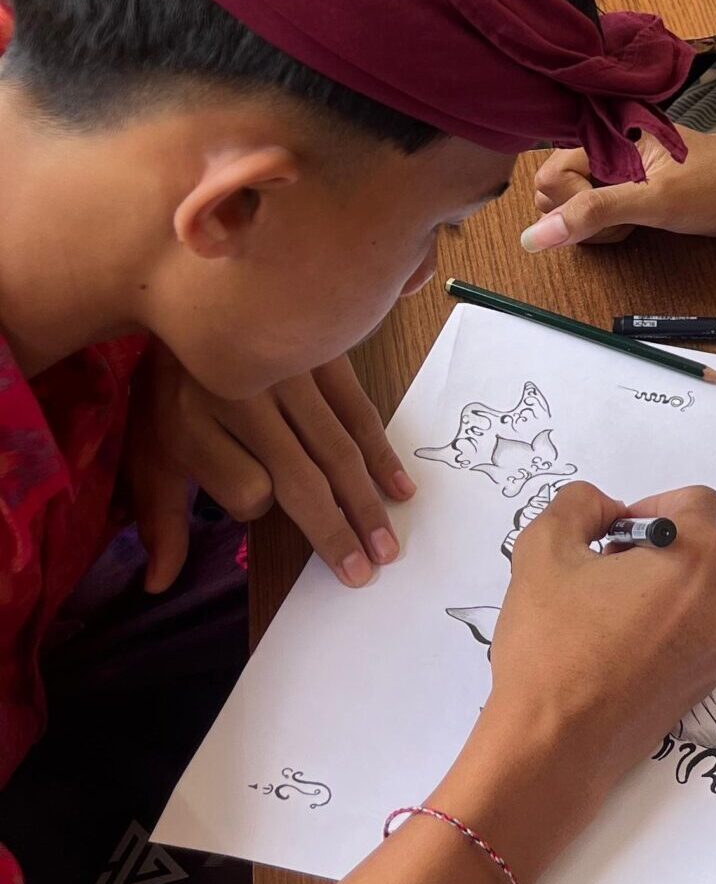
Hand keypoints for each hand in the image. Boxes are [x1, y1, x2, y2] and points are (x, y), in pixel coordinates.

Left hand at [125, 348, 412, 591]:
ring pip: (337, 448)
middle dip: (335, 530)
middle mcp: (244, 399)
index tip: (255, 499)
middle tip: (366, 570)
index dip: (256, 506)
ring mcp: (289, 373)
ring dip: (366, 499)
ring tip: (387, 543)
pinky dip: (381, 452)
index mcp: (192, 424)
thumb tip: (159, 586)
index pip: (245, 492)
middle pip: (300, 478)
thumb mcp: (148, 452)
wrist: (191, 298)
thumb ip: (160, 518)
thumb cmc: (170, 389)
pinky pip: (359, 411)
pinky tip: (399, 487)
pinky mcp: (322, 355)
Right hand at [484, 483, 715, 800]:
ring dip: (672, 584)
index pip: (697, 501)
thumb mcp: (544, 549)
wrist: (556, 746)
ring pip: (711, 588)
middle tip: (610, 572)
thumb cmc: (552, 646)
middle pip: (710, 543)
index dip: (651, 509)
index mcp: (701, 557)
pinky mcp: (715, 680)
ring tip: (615, 612)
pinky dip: (677, 623)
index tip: (613, 538)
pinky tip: (627, 647)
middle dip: (664, 546)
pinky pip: (706, 628)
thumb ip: (579, 504)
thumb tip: (607, 509)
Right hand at [523, 128, 715, 246]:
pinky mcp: (633, 188)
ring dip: (599, 224)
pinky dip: (613, 226)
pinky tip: (642, 224)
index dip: (570, 203)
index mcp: (607, 133)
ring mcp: (619, 169)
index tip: (608, 211)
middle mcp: (607, 147)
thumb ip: (593, 214)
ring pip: (577, 205)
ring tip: (638, 220)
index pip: (549, 175)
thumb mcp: (655, 201)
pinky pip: (600, 211)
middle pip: (556, 191)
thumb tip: (534, 237)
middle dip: (583, 216)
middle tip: (626, 218)